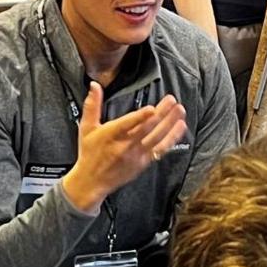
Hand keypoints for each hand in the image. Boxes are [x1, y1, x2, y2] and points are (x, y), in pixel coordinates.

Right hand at [57, 83, 186, 212]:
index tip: (151, 109)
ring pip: (157, 137)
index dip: (140, 117)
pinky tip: (180, 127)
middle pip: (146, 128)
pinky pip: (161, 149)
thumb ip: (92, 105)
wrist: (92, 181)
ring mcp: (136, 154)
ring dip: (170, 123)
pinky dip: (172, 138)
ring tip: (180, 110)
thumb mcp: (86, 127)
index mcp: (110, 135)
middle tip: (172, 100)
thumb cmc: (89, 153)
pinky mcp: (143, 162)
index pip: (127, 125)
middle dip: (161, 113)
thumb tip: (95, 85)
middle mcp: (125, 145)